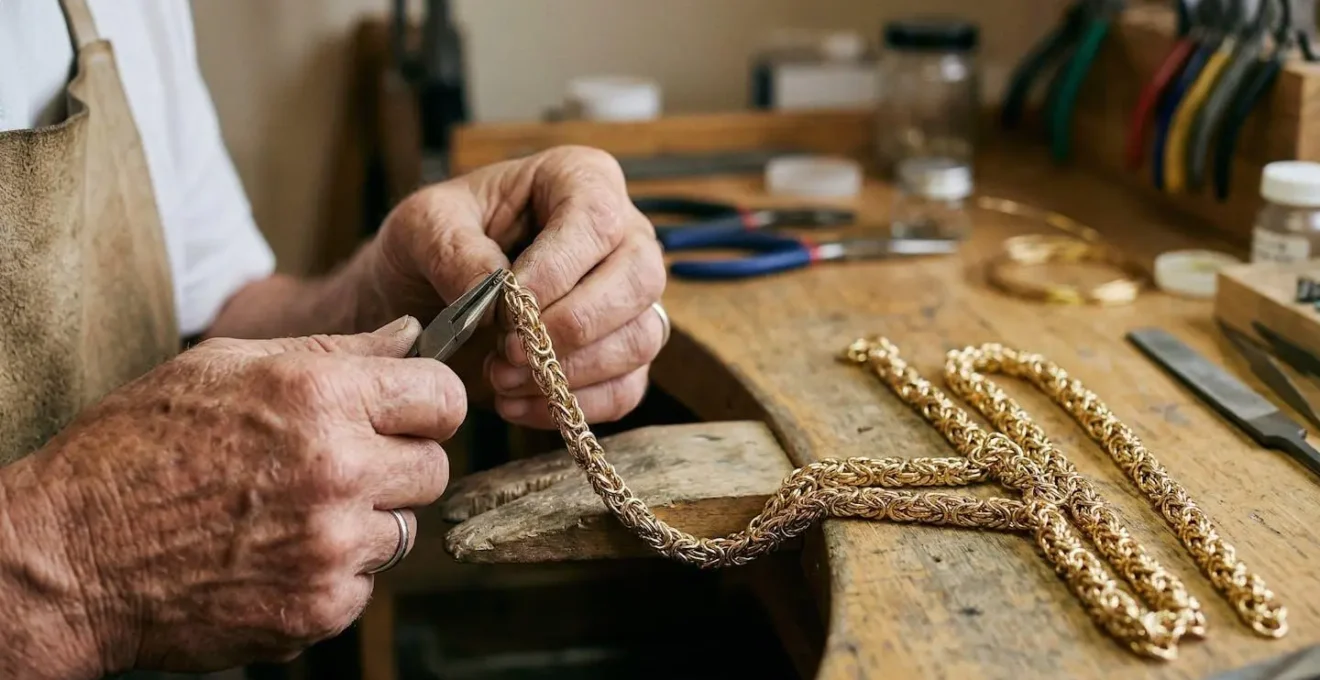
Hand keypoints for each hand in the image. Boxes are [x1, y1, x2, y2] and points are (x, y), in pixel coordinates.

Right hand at [3, 317, 461, 675]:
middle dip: (399, 465)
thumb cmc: (136, 448)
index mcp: (320, 397)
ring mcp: (331, 546)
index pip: (444, 398)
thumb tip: (413, 335)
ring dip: (365, 523)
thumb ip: (336, 350)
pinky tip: (276, 555)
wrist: (69, 556)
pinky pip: (364, 585)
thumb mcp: (227, 367)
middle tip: (343, 466)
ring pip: (402, 530)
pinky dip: (333, 575)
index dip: (429, 405)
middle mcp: (337, 470)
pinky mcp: (319, 608)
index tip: (410, 413)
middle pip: (435, 469)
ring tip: (293, 512)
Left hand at [360, 146, 666, 428]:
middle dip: (573, 326)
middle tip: (509, 351)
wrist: (423, 297)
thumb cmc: (433, 243)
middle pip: (639, 279)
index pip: (597, 220)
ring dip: (570, 371)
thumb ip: (453, 248)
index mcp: (580, 181)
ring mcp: (629, 299)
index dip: (558, 269)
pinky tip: (516, 403)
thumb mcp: (422, 226)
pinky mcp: (621, 354)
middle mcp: (622, 236)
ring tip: (502, 377)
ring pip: (641, 338)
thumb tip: (497, 290)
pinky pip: (626, 389)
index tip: (507, 307)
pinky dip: (571, 405)